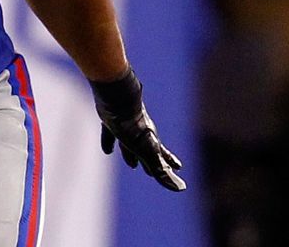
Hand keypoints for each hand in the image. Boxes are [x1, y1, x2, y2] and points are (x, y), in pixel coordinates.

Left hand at [91, 68, 186, 191]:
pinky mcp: (111, 120)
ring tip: (131, 164)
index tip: (178, 168)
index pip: (163, 157)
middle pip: (146, 151)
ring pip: (130, 144)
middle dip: (149, 162)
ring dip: (131, 154)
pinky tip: (107, 151)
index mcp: (151, 142)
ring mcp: (126, 126)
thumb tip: (181, 188)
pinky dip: (110, 143)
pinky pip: (111, 134)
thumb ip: (161, 170)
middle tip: (149, 173)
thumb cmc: (133, 127)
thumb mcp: (147, 152)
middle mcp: (141, 134)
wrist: (118, 98)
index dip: (169, 164)